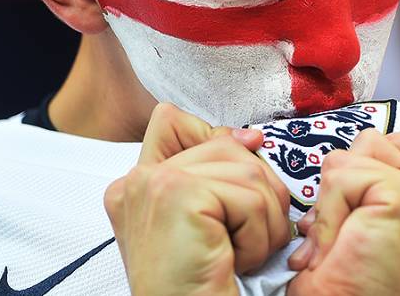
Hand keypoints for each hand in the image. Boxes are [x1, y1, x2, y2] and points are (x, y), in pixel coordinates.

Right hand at [104, 104, 290, 295]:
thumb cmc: (201, 288)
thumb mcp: (204, 225)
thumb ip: (214, 175)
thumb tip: (250, 137)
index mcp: (136, 185)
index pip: (174, 122)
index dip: (217, 142)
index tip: (234, 186)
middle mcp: (136, 180)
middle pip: (226, 144)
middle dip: (255, 193)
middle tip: (239, 241)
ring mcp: (153, 184)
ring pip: (248, 170)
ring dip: (263, 220)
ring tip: (239, 255)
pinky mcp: (177, 195)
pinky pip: (251, 197)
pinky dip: (259, 236)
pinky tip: (233, 262)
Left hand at [286, 129, 399, 295]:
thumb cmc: (342, 280)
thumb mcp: (354, 218)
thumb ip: (365, 179)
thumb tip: (349, 154)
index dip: (364, 169)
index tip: (353, 217)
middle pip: (374, 141)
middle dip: (343, 182)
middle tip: (343, 232)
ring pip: (356, 154)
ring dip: (332, 198)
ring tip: (340, 239)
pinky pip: (343, 174)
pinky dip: (328, 210)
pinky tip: (339, 242)